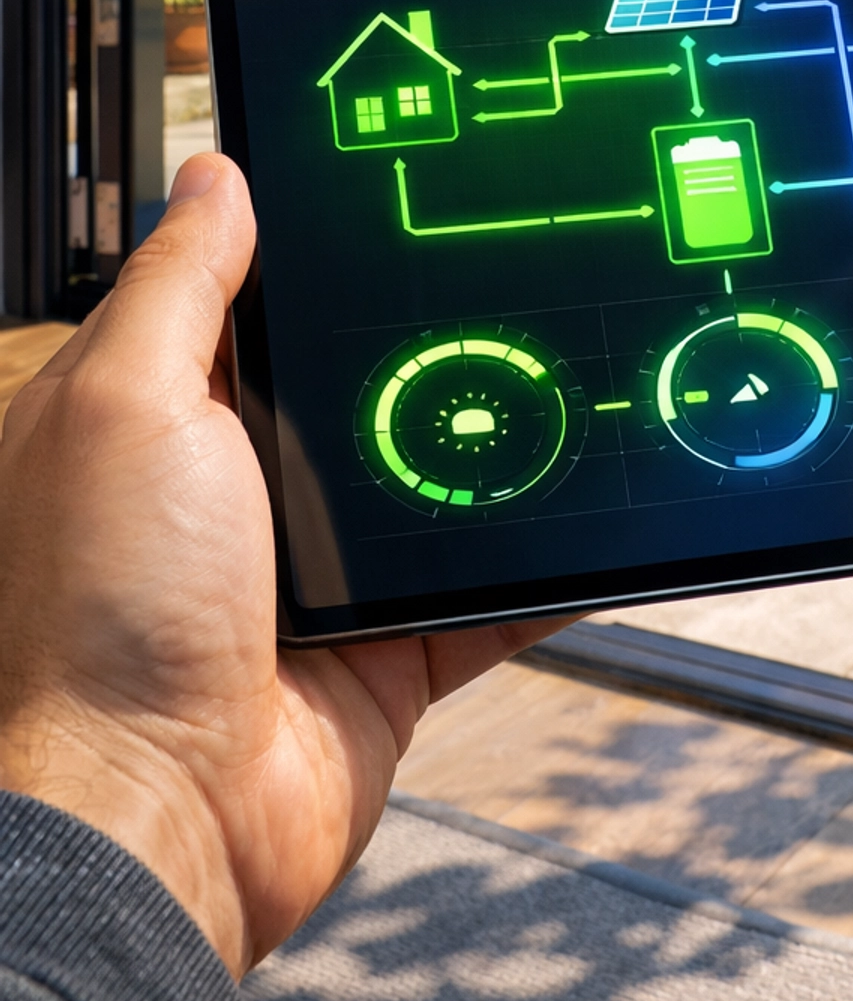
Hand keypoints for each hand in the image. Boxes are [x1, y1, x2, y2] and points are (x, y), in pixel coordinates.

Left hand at [0, 153, 562, 976]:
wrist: (155, 827)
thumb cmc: (96, 625)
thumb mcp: (127, 405)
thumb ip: (182, 285)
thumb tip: (216, 174)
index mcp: (162, 414)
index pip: (251, 298)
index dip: (315, 246)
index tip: (398, 192)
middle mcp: (239, 488)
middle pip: (361, 380)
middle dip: (429, 342)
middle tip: (520, 270)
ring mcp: (320, 573)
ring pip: (439, 478)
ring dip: (499, 447)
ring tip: (577, 368)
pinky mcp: (390, 650)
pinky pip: (495, 591)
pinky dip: (552, 564)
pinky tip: (607, 515)